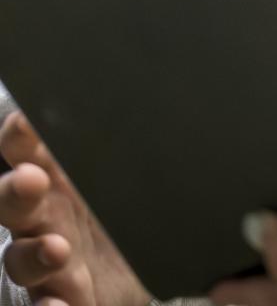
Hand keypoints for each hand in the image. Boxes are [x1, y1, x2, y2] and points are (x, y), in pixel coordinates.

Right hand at [0, 112, 148, 305]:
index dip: (19, 137)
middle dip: (15, 190)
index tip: (24, 122)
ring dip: (34, 253)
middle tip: (31, 180)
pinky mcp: (58, 298)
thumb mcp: (123, 168)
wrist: (140, 262)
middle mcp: (43, 215)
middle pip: (11, 201)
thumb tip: (157, 97)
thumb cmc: (122, 205)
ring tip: (57, 248)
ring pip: (21, 257)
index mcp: (57, 174)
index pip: (24, 150)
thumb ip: (120, 141)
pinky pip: (45, 305)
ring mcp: (46, 259)